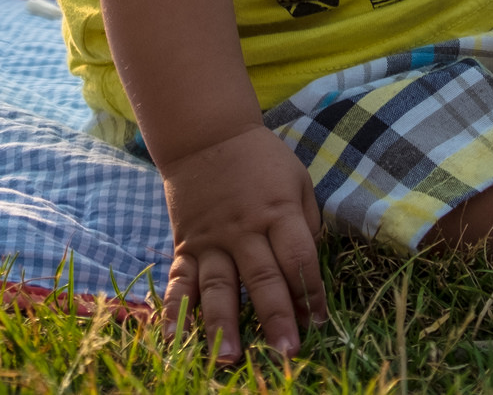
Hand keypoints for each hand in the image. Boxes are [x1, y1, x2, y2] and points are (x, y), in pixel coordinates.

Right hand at [160, 124, 326, 362]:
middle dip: (276, 316)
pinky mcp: (186, 245)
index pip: (298, 258)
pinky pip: (180, 281)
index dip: (311, 291)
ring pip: (218, 286)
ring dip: (224, 323)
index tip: (318, 322)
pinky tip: (173, 336)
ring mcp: (211, 240)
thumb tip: (310, 269)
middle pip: (262, 278)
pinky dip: (175, 310)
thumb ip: (307, 222)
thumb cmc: (260, 160)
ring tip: (229, 357)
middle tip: (286, 352)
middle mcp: (244, 230)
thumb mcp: (296, 179)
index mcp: (278, 212)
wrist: (205, 135)